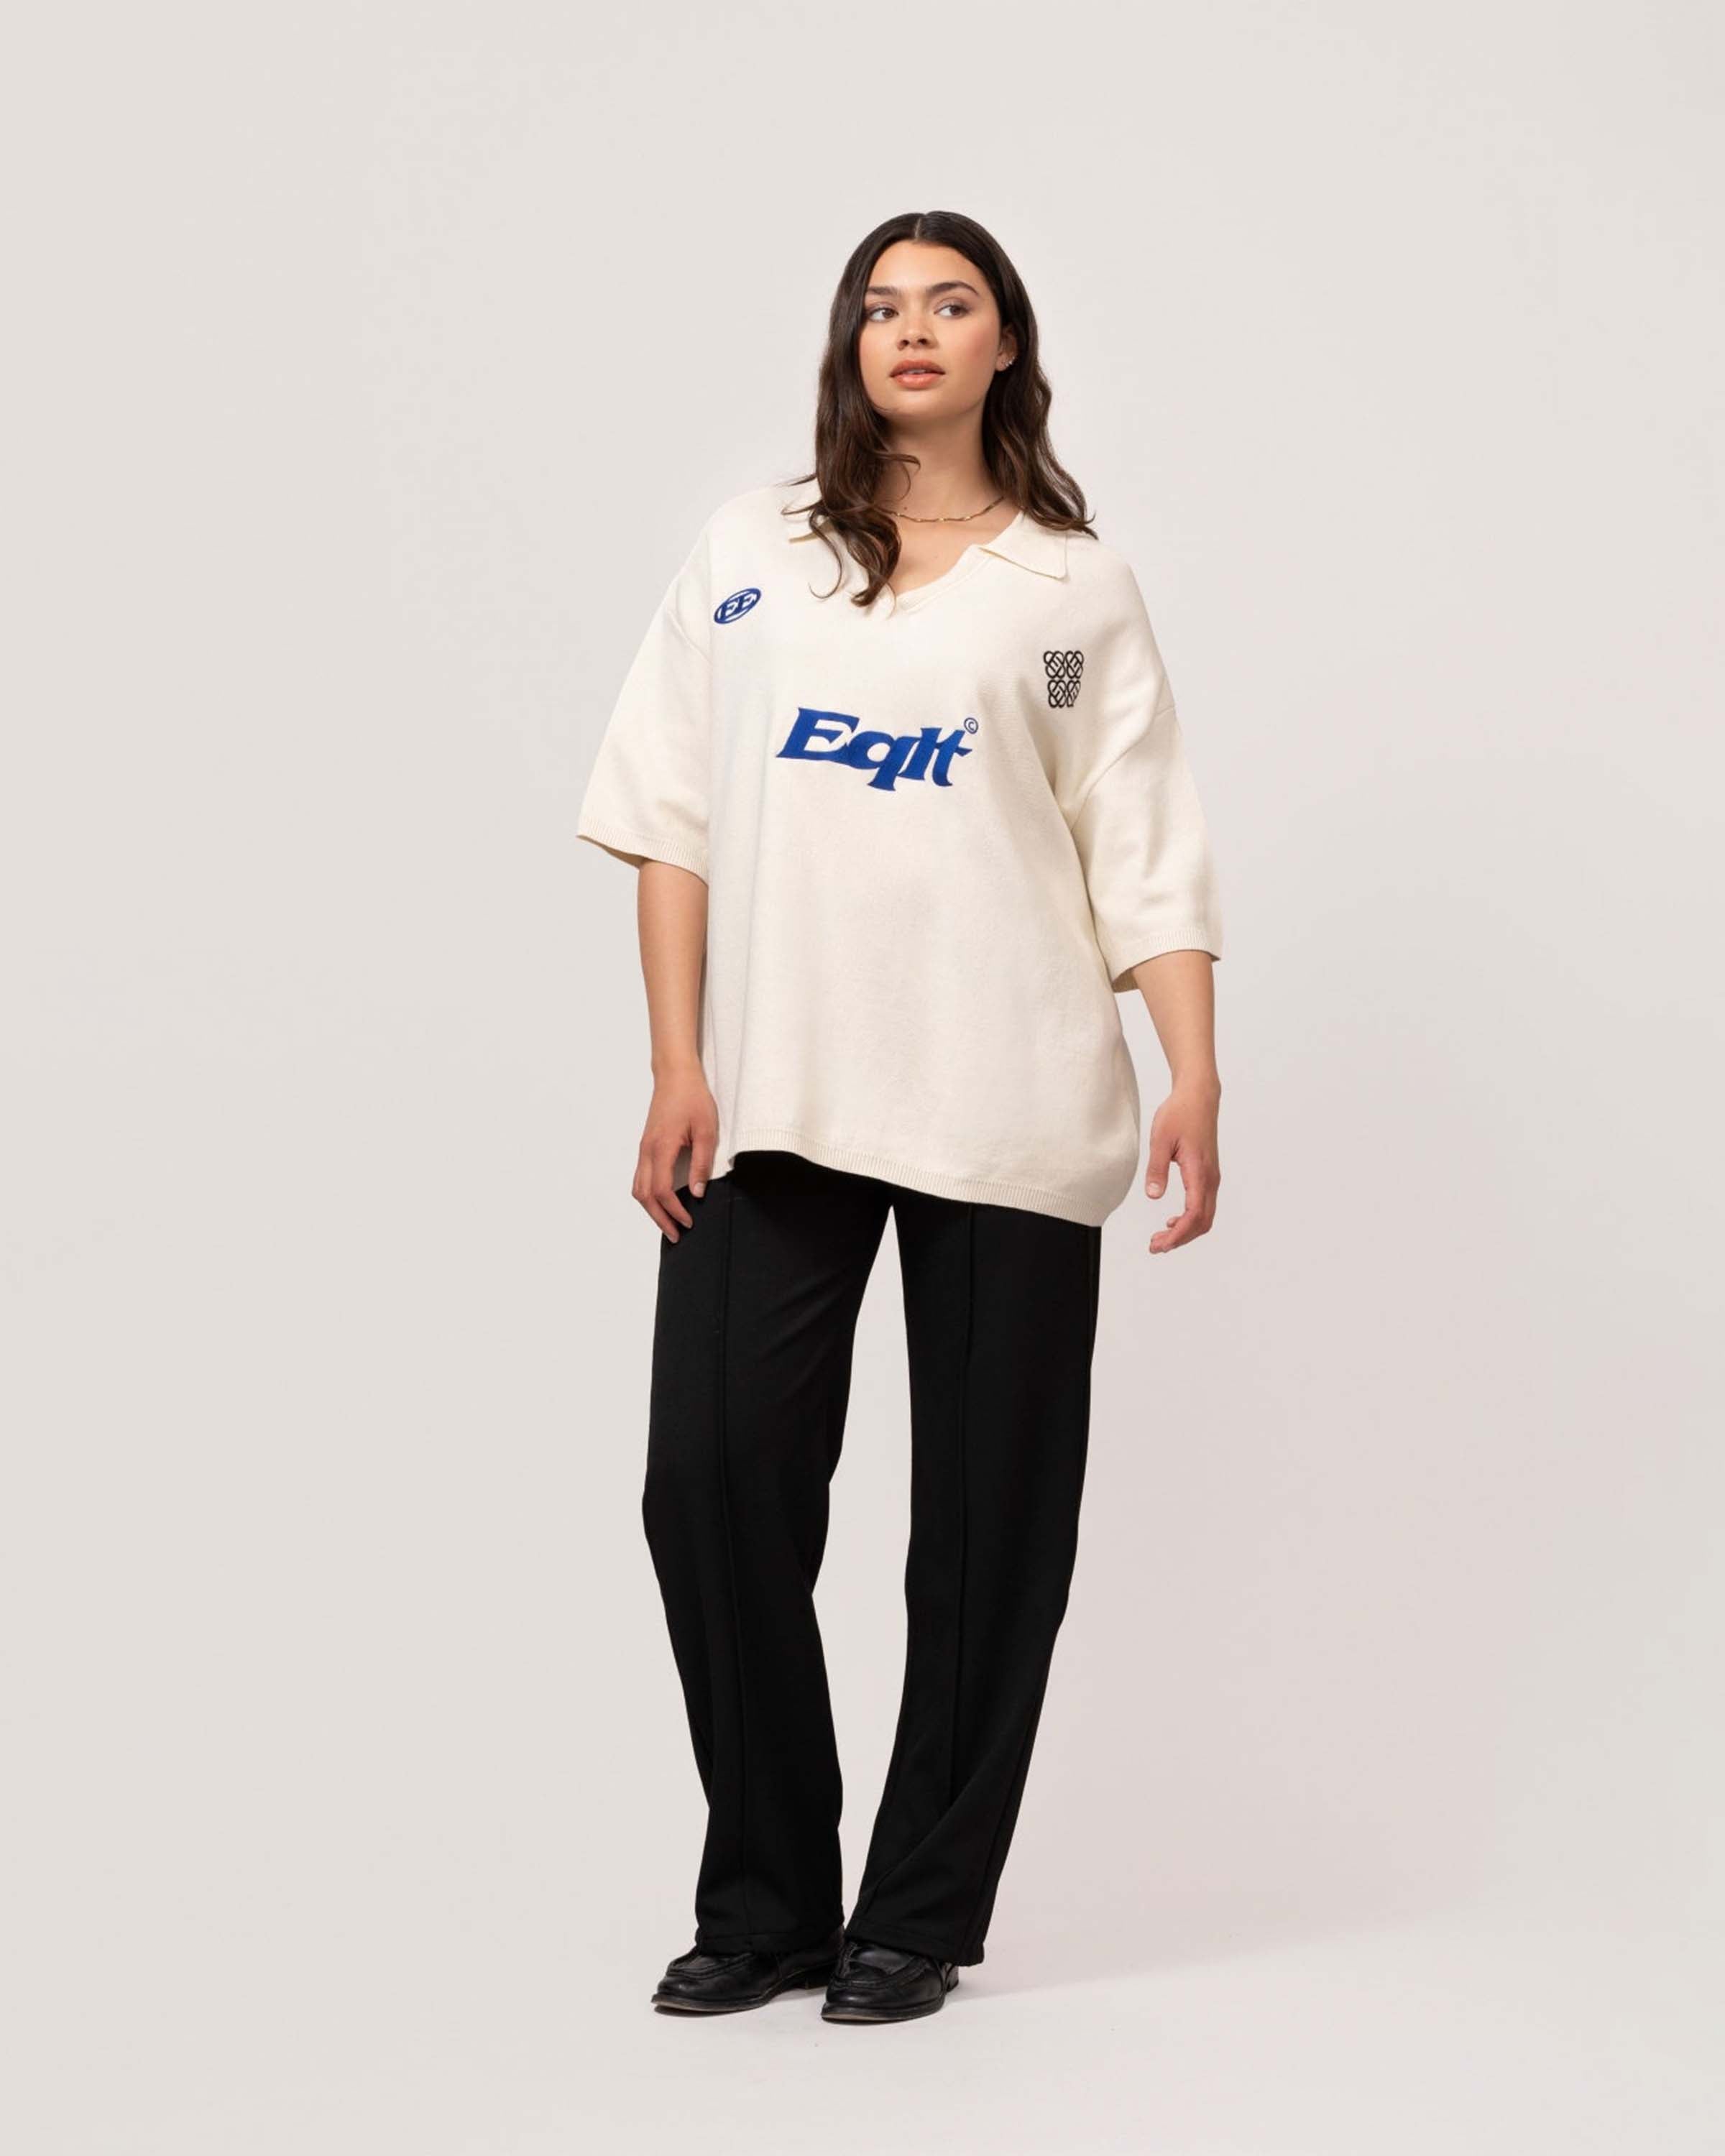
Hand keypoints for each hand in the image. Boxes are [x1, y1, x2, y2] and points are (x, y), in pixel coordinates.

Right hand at [634, 1065, 718, 1240]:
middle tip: (677, 1236)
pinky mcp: (645, 1146)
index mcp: (661, 1147)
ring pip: (639, 1189)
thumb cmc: (693, 1098)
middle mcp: (646, 1151)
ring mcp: (643, 1149)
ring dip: (652, 1210)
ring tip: (669, 1224)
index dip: (675, 1211)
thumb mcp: (707, 1130)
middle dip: (660, 1219)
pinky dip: (649, 1195)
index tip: (689, 1222)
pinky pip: (641, 1178)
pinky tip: (663, 1202)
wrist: (675, 1075)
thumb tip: (697, 1193)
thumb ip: (702, 1163)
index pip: (662, 1190)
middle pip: (645, 1196)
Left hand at [1144, 1078, 1220, 1254]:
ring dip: (1185, 1231)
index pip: (1193, 1215)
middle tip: (1155, 1246)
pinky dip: (1190, 1219)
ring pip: (1205, 1216)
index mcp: (1199, 1172)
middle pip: (1202, 1222)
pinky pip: (1203, 1205)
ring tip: (1160, 1238)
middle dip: (1180, 1239)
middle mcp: (1210, 1179)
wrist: (1198, 1096)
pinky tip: (1172, 1221)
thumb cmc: (1180, 1114)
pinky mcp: (1207, 1174)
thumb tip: (1153, 1195)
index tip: (1159, 1244)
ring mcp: (1211, 1177)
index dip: (1177, 1235)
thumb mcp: (1160, 1139)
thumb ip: (1156, 1168)